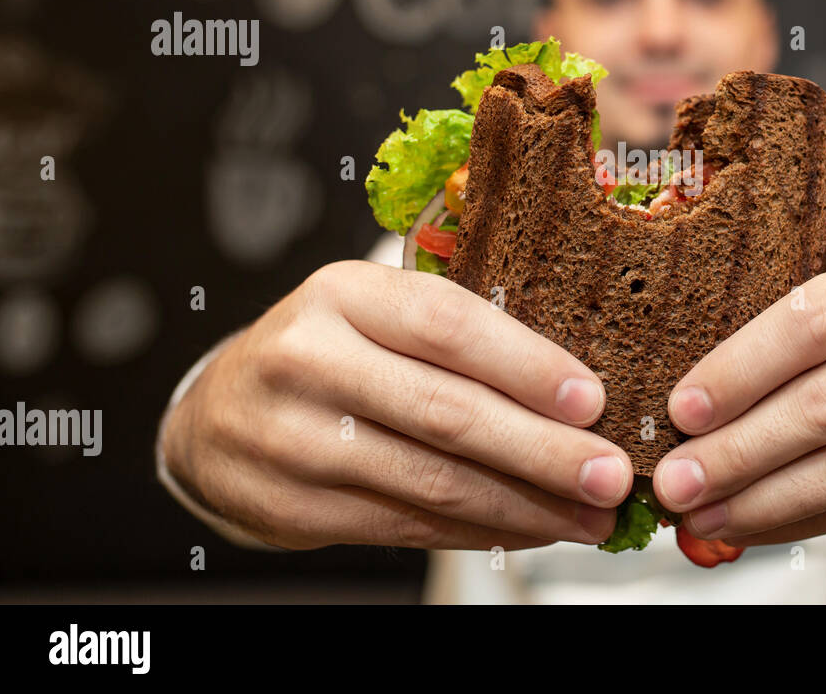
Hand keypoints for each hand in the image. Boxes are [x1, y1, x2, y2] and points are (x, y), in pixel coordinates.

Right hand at [161, 260, 631, 550]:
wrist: (213, 416)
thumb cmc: (324, 351)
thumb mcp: (373, 311)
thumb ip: (455, 333)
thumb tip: (575, 389)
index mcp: (341, 292)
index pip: (447, 325)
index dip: (528, 366)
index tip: (594, 400)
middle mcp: (309, 360)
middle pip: (447, 413)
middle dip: (544, 452)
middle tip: (611, 476)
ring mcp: (293, 439)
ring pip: (433, 482)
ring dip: (525, 507)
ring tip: (587, 517)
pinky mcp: (292, 507)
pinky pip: (406, 526)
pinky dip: (478, 533)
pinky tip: (528, 530)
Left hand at [652, 253, 825, 545]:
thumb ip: (813, 327)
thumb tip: (700, 399)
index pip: (816, 321)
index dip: (741, 368)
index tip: (682, 409)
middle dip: (740, 452)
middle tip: (677, 482)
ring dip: (766, 501)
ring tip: (704, 517)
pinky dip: (810, 520)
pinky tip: (761, 525)